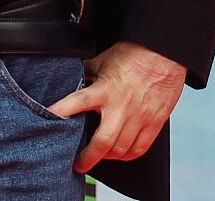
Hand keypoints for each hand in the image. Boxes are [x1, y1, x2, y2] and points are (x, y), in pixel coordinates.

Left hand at [48, 40, 185, 175]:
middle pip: (102, 143)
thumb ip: (87, 73)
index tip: (48, 120)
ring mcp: (140, 116)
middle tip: (78, 164)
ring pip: (120, 150)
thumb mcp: (104, 59)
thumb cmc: (134, 53)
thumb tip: (71, 78)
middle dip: (87, 158)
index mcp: (105, 89)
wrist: (166, 52)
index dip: (60, 112)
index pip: (77, 102)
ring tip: (100, 155)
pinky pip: (140, 148)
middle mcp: (122, 106)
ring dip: (107, 156)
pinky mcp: (155, 121)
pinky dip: (128, 155)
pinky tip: (121, 152)